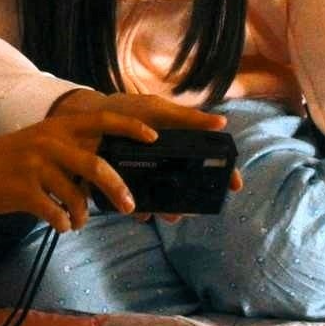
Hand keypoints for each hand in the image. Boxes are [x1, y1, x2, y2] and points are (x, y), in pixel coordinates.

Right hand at [0, 112, 161, 231]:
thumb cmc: (10, 156)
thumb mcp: (41, 141)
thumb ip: (69, 151)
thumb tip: (104, 175)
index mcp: (57, 128)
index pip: (101, 121)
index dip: (130, 128)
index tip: (154, 137)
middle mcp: (49, 143)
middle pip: (95, 165)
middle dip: (117, 189)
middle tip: (129, 206)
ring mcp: (35, 167)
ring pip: (76, 196)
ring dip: (83, 215)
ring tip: (78, 221)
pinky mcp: (22, 190)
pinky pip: (55, 212)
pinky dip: (63, 223)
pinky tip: (60, 223)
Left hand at [52, 91, 242, 216]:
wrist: (90, 116)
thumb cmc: (128, 110)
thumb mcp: (158, 110)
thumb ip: (187, 118)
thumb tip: (222, 124)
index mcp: (177, 143)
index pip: (208, 160)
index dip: (223, 172)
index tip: (234, 185)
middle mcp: (165, 161)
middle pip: (186, 184)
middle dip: (190, 200)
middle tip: (189, 211)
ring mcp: (147, 173)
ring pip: (163, 196)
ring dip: (167, 208)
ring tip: (165, 215)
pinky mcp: (126, 182)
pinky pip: (138, 199)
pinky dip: (140, 208)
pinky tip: (140, 213)